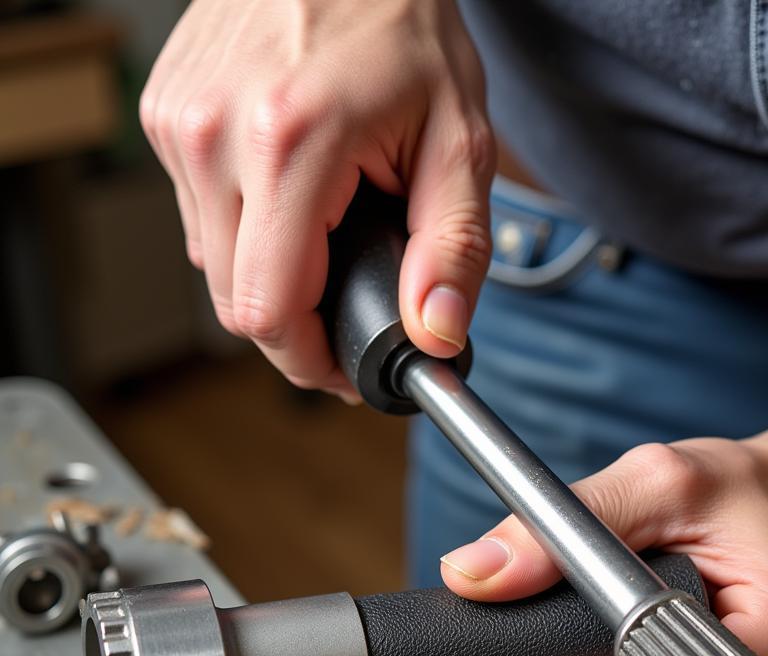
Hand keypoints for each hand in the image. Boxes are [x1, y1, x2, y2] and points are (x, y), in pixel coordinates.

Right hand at [141, 0, 494, 398]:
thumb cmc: (405, 27)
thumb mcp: (460, 141)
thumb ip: (454, 250)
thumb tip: (435, 337)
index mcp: (288, 146)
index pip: (267, 312)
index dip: (310, 360)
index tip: (345, 368)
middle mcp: (213, 135)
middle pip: (234, 303)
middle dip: (295, 327)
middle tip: (347, 312)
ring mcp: (178, 121)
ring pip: (211, 265)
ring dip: (269, 277)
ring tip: (325, 241)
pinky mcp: (166, 113)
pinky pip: (198, 216)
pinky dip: (244, 231)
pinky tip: (287, 202)